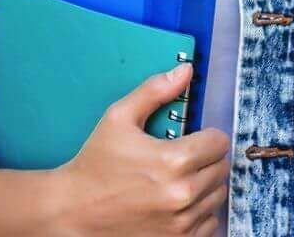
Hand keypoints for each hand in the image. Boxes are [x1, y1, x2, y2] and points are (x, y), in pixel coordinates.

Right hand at [47, 63, 229, 236]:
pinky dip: (200, 212)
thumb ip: (154, 91)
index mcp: (174, 162)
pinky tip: (178, 203)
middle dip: (206, 159)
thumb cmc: (94, 164)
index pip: (220, 142)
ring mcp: (181, 223)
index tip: (193, 139)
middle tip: (184, 158)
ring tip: (179, 180)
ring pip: (218, 195)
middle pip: (222, 168)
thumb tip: (185, 70)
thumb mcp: (118, 118)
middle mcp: (183, 195)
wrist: (72, 211)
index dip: (207, 136)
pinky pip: (210, 222)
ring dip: (205, 185)